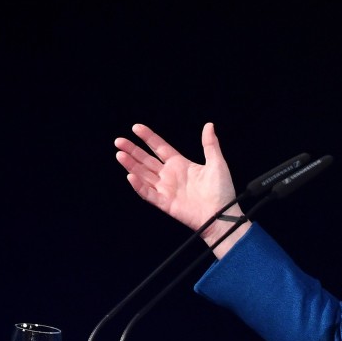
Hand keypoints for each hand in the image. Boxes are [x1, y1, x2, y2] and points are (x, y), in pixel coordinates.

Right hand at [114, 122, 242, 238]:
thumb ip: (210, 144)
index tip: (136, 128)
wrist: (222, 214)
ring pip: (143, 175)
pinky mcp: (165, 203)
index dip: (148, 138)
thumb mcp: (217, 163)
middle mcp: (170, 176)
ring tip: (120, 154)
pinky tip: (131, 176)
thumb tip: (209, 125)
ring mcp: (166, 189)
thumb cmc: (222, 191)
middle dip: (132, 150)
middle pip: (147, 160)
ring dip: (131, 165)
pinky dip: (139, 186)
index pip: (160, 147)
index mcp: (181, 164)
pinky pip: (148, 194)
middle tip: (119, 141)